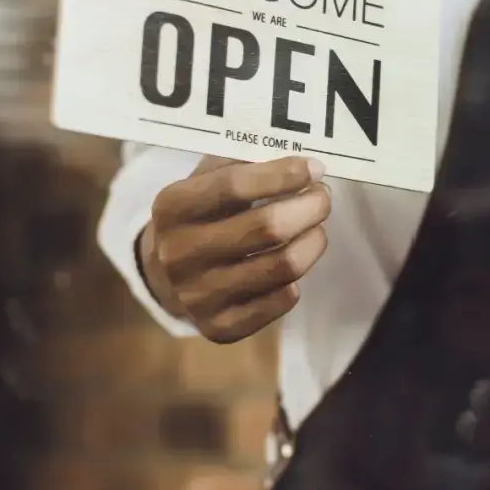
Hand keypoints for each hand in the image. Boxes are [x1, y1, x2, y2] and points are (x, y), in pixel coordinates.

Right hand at [141, 155, 328, 342]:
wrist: (166, 274)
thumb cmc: (201, 214)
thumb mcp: (206, 179)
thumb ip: (244, 162)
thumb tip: (300, 161)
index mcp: (172, 208)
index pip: (234, 186)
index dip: (282, 175)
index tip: (315, 169)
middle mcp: (179, 255)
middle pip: (268, 229)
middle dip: (310, 207)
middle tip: (323, 197)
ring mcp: (197, 296)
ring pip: (283, 266)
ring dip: (314, 240)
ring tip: (317, 226)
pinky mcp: (220, 328)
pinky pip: (281, 301)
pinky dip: (298, 277)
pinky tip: (294, 260)